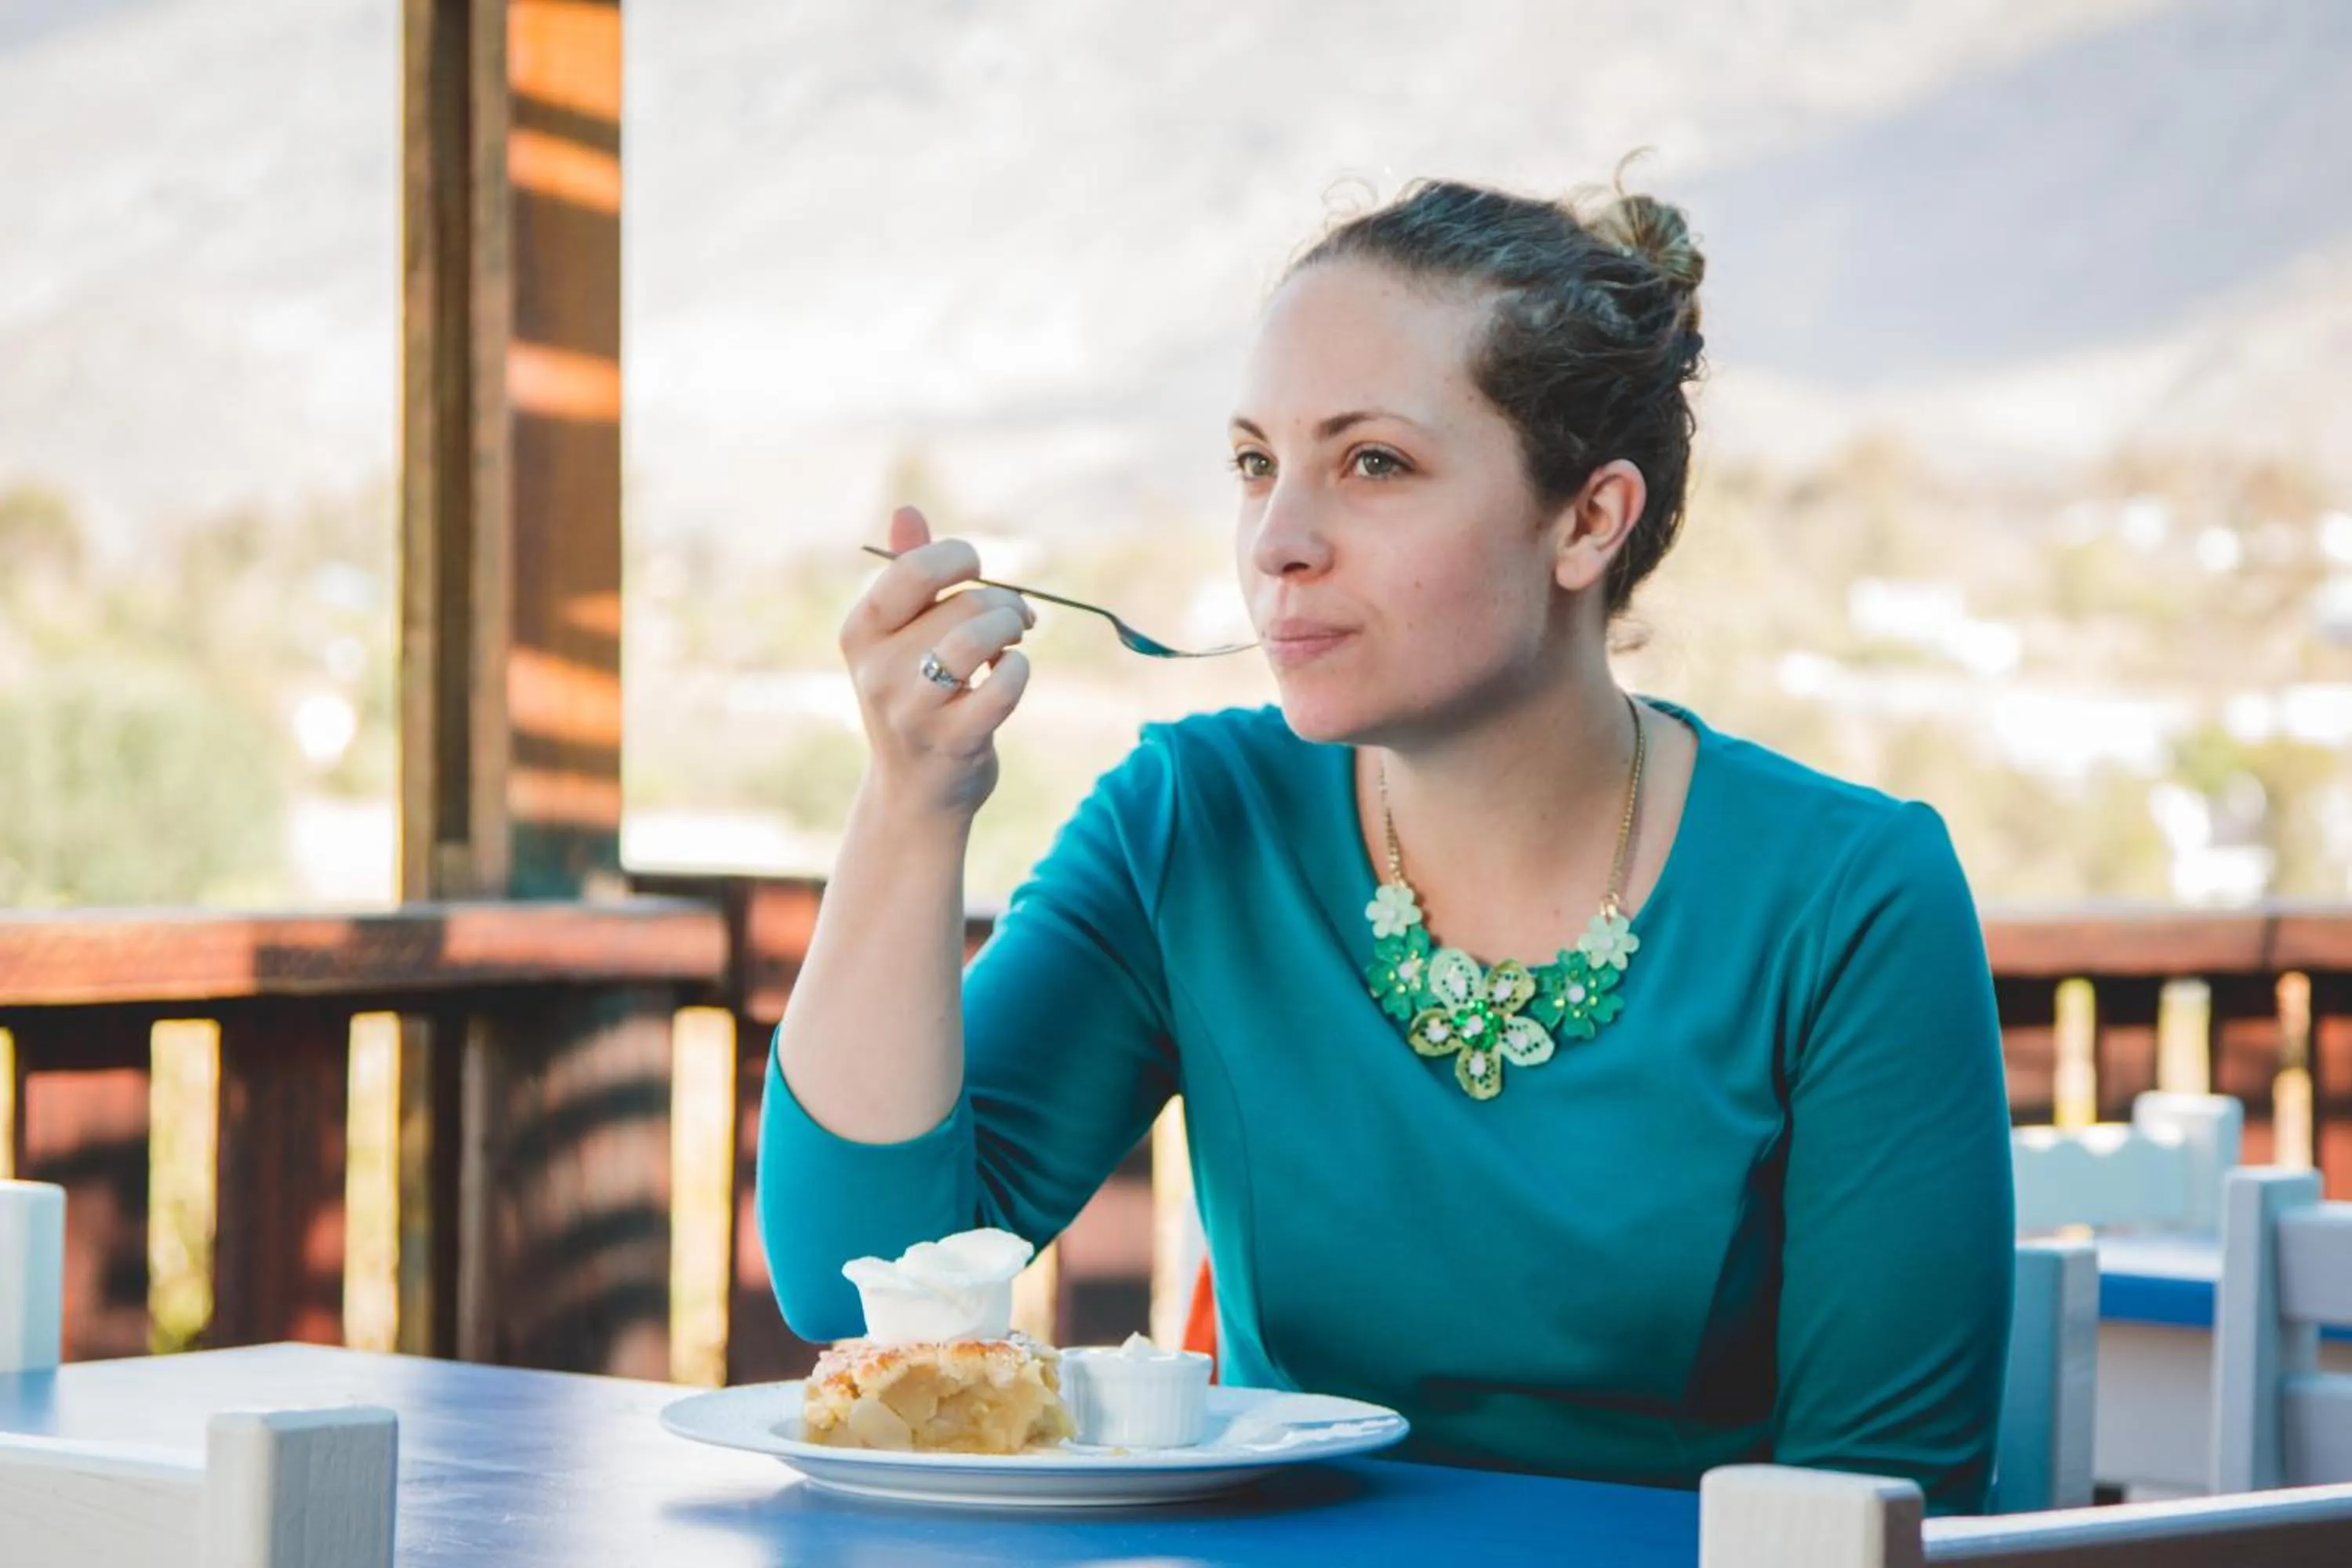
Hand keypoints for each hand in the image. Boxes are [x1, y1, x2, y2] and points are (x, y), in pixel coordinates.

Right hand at [840, 505, 1035, 816]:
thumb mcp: (900, 638)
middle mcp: (877, 670)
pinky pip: (1004, 684)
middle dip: (1002, 602)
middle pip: (960, 603)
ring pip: (978, 638)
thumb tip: (907, 510)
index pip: (911, 568)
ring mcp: (912, 709)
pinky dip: (1019, 671)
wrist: (917, 793)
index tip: (976, 572)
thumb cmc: (917, 699)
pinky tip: (1011, 675)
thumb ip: (907, 574)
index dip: (958, 558)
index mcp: (860, 632)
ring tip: (1013, 641)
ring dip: (1012, 629)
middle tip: (1014, 620)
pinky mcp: (954, 740)